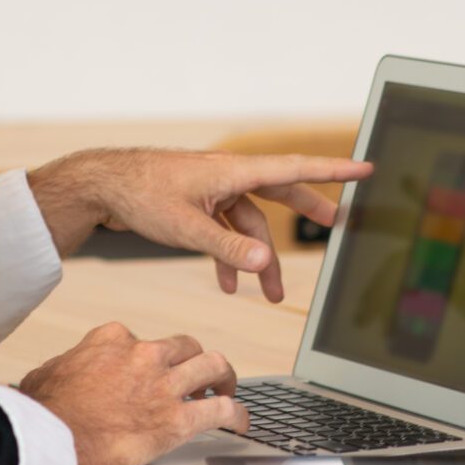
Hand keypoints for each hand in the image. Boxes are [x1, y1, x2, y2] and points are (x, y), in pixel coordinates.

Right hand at [19, 322, 248, 464]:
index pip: (143, 341)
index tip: (151, 373)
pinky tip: (241, 423)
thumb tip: (64, 371)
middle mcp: (145, 354)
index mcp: (114, 340)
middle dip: (195, 361)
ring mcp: (164, 385)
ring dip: (224, 378)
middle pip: (186, 347)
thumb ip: (68, 365)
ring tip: (226, 390)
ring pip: (213, 366)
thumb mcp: (49, 372)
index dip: (150, 360)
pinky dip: (237, 414)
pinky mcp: (177, 419)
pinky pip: (222, 410)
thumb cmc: (45, 412)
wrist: (51, 441)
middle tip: (200, 378)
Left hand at [27, 149, 371, 300]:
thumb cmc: (139, 194)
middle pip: (279, 194)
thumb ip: (227, 248)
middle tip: (337, 225)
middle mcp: (228, 177)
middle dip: (307, 212)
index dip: (334, 171)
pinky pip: (226, 231)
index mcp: (233, 171)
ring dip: (258, 259)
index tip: (366, 168)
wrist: (99, 187)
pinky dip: (230, 257)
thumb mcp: (186, 227)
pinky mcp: (197, 204)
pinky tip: (228, 285)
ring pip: (250, 224)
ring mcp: (212, 190)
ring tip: (270, 296)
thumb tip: (263, 263)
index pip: (295, 169)